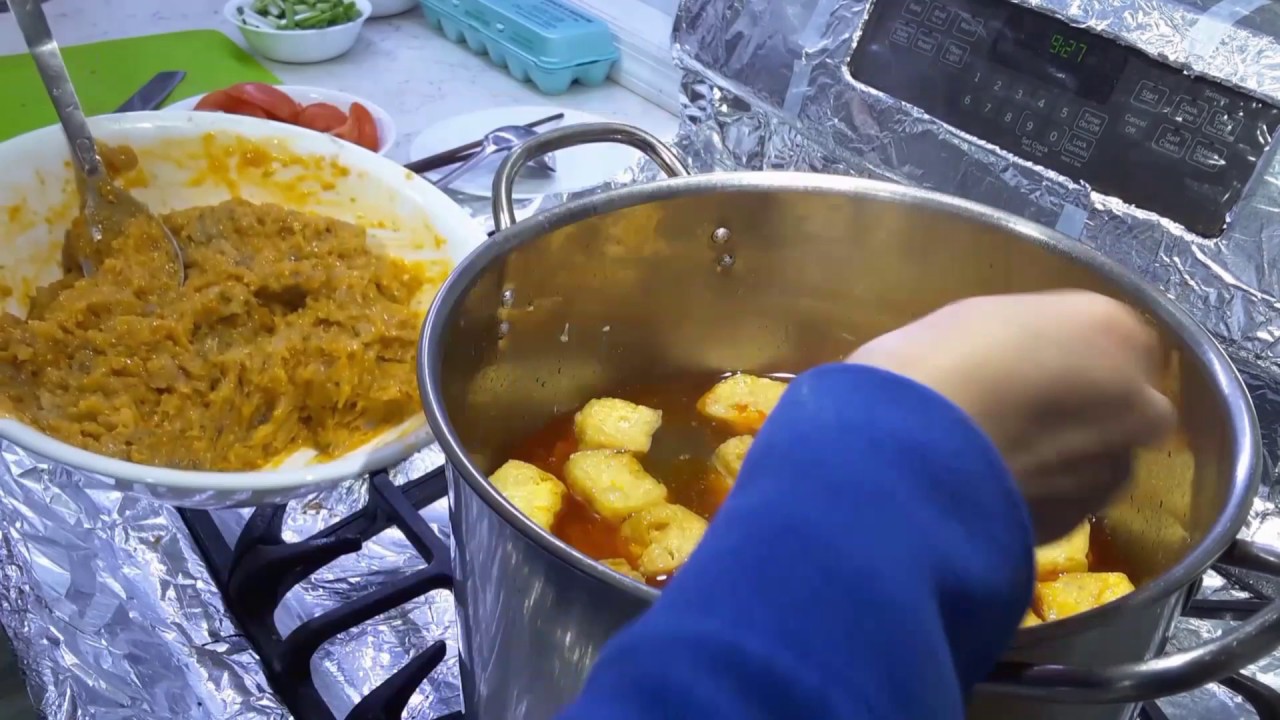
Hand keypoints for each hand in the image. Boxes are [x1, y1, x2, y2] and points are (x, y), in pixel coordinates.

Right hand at [847, 290, 1175, 543]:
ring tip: (1002, 460)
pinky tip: (994, 491)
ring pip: (1102, 459)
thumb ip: (1038, 341)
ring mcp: (1113, 466)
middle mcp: (1136, 398)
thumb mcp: (989, 319)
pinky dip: (1042, 498)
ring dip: (1067, 460)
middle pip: (1127, 404)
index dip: (1075, 357)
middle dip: (1091, 411)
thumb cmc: (934, 362)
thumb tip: (1037, 366)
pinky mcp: (1080, 519)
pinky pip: (1068, 502)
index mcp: (1112, 328)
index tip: (1033, 367)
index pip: (1115, 341)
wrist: (907, 449)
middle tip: (1025, 415)